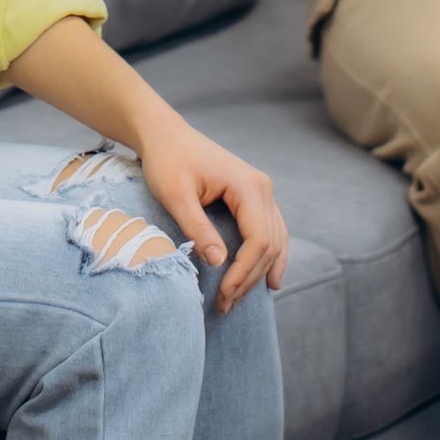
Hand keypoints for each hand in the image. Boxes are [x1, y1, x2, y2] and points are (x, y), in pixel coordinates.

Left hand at [130, 109, 288, 312]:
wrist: (165, 134)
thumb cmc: (166, 161)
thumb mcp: (175, 195)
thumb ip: (197, 227)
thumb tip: (219, 262)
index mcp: (247, 186)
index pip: (258, 240)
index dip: (243, 272)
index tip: (223, 295)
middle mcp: (262, 187)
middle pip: (269, 245)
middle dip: (250, 279)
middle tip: (226, 305)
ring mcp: (261, 190)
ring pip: (274, 241)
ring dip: (259, 273)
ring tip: (238, 299)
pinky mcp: (253, 195)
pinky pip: (271, 231)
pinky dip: (269, 257)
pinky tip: (268, 279)